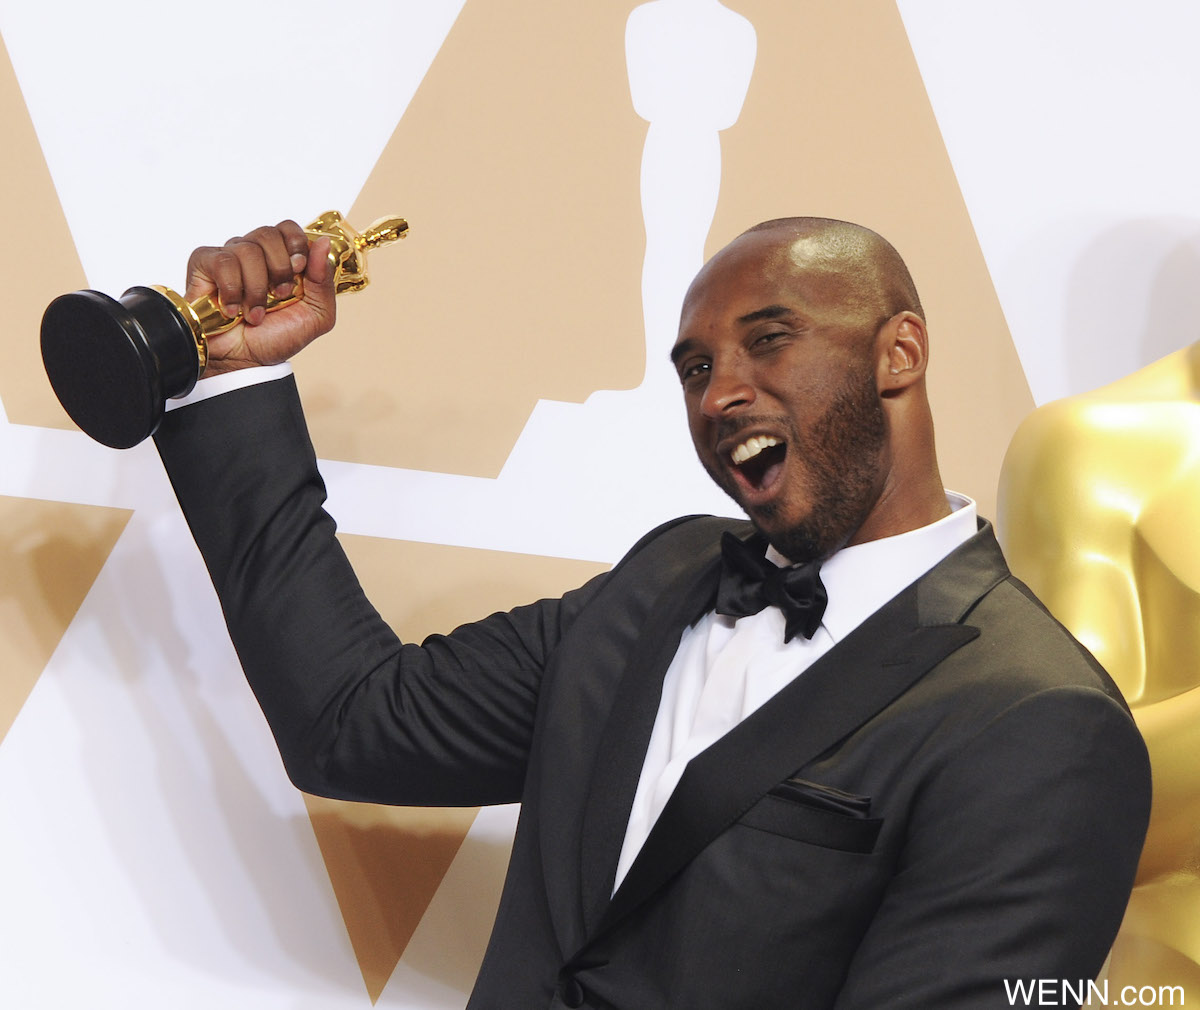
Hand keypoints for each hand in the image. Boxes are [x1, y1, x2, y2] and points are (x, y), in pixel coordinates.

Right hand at [185, 221, 337, 375]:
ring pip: (246, 248)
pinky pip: (222, 260)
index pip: (288, 228)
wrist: (244, 362)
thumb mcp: (316, 316)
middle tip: (279, 295)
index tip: (298, 268)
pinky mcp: (204, 265)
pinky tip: (233, 309)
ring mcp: (229, 257)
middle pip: (268, 233)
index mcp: (283, 259)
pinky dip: (232, 290)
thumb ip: (324, 280)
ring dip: (256, 288)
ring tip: (255, 313)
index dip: (296, 243)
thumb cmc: (276, 338)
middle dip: (279, 268)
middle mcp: (256, 254)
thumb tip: (323, 242)